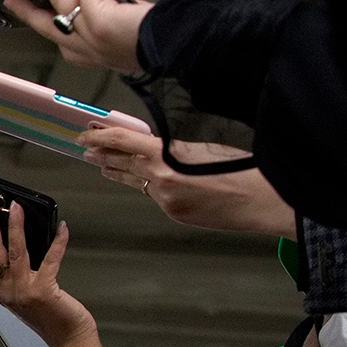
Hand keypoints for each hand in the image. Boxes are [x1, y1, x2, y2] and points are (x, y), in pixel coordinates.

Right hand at [0, 199, 107, 346]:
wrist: (69, 340)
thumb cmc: (52, 320)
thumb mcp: (26, 298)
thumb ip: (19, 278)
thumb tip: (21, 249)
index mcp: (3, 291)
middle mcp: (10, 290)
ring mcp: (25, 290)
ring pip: (16, 252)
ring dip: (15, 227)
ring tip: (15, 209)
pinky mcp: (44, 290)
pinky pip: (50, 259)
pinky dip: (57, 242)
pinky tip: (61, 229)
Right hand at [2, 0, 153, 73]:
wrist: (171, 50)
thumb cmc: (160, 45)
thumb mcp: (129, 39)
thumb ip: (118, 25)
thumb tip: (123, 6)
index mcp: (90, 56)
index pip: (63, 43)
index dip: (49, 27)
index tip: (40, 18)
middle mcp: (83, 48)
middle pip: (44, 24)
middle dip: (25, 10)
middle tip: (12, 0)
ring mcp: (85, 33)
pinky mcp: (94, 16)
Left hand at [78, 127, 295, 237]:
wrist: (261, 199)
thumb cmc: (239, 167)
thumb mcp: (201, 146)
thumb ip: (170, 147)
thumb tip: (151, 146)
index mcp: (165, 154)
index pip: (122, 141)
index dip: (100, 136)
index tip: (85, 133)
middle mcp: (160, 178)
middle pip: (122, 163)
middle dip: (102, 155)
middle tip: (86, 148)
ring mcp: (165, 199)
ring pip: (136, 181)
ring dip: (117, 172)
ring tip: (102, 165)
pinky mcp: (174, 213)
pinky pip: (155, 195)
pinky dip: (148, 185)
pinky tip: (145, 181)